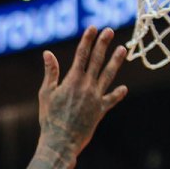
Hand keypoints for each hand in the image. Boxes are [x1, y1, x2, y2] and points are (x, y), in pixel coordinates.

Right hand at [38, 26, 127, 155]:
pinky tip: (124, 88)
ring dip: (116, 61)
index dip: (88, 40)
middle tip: (109, 30)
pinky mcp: (101, 110)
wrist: (61, 140)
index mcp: (72, 80)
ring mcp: (96, 97)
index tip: (93, 28)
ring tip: (123, 49)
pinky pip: (112, 99)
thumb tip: (48, 53)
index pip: (82, 55)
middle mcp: (87, 86)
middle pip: (97, 60)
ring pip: (109, 75)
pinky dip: (117, 94)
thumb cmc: (50, 118)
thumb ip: (51, 72)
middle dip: (103, 44)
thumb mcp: (46, 93)